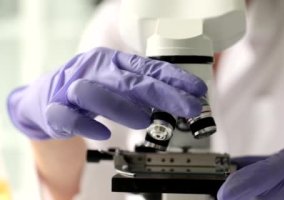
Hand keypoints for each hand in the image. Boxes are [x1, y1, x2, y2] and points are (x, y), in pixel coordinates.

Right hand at [7, 47, 206, 139]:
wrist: (43, 99)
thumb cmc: (87, 88)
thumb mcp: (117, 81)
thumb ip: (142, 88)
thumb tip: (175, 99)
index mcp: (112, 62)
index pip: (148, 68)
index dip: (175, 79)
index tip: (198, 90)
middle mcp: (94, 70)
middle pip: (130, 80)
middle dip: (164, 94)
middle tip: (188, 107)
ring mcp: (72, 89)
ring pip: (97, 93)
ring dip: (123, 107)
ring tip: (146, 120)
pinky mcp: (55, 109)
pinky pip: (69, 117)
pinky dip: (87, 125)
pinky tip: (103, 133)